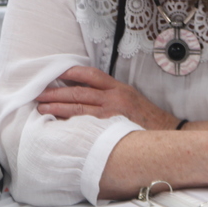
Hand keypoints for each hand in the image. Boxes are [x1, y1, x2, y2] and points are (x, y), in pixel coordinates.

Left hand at [36, 66, 177, 130]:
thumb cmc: (147, 120)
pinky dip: (71, 124)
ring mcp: (112, 115)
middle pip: (79, 92)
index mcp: (118, 89)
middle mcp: (114, 98)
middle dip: (57, 92)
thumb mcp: (130, 99)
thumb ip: (110, 95)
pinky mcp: (112, 129)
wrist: (168, 134)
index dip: (70, 72)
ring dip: (58, 107)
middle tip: (39, 93)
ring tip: (42, 108)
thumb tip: (84, 94)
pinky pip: (87, 125)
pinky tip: (58, 125)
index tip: (54, 72)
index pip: (90, 75)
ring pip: (79, 108)